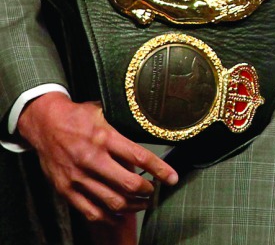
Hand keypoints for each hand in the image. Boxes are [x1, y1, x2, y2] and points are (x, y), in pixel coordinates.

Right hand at [17, 92, 177, 222]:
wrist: (44, 123)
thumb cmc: (78, 117)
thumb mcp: (104, 113)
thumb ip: (123, 128)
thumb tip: (151, 131)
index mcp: (105, 138)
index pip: (140, 157)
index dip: (160, 170)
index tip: (173, 178)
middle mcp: (92, 159)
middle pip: (128, 184)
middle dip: (148, 191)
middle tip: (155, 190)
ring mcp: (77, 177)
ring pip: (112, 201)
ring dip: (133, 206)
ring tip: (143, 203)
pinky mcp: (66, 189)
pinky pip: (90, 210)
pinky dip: (109, 216)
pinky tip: (119, 214)